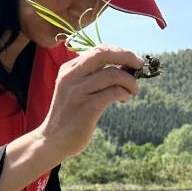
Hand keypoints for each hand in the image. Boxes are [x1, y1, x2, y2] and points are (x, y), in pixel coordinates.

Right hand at [37, 46, 141, 161]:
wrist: (52, 140)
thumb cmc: (69, 115)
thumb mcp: (74, 89)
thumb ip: (90, 76)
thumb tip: (123, 66)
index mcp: (69, 69)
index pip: (98, 50)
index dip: (119, 52)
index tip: (133, 61)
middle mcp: (72, 76)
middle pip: (104, 54)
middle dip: (127, 56)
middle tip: (139, 66)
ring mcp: (78, 92)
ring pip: (113, 74)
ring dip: (130, 81)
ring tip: (132, 91)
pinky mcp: (87, 108)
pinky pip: (113, 92)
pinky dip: (124, 93)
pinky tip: (124, 99)